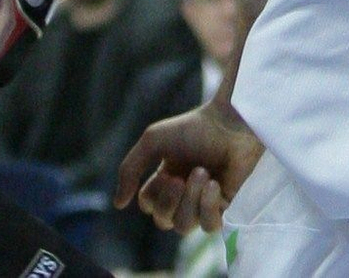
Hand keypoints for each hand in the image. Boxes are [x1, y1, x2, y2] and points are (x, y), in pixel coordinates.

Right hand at [114, 100, 263, 233]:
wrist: (231, 122)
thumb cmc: (194, 128)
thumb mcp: (152, 141)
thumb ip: (129, 170)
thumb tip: (118, 205)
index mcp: (167, 179)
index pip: (149, 206)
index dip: (154, 196)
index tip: (166, 173)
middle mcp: (185, 194)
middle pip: (164, 221)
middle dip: (169, 201)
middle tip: (180, 178)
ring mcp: (205, 202)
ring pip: (184, 227)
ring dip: (190, 200)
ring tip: (202, 174)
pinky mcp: (226, 207)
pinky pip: (210, 226)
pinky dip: (208, 206)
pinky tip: (214, 185)